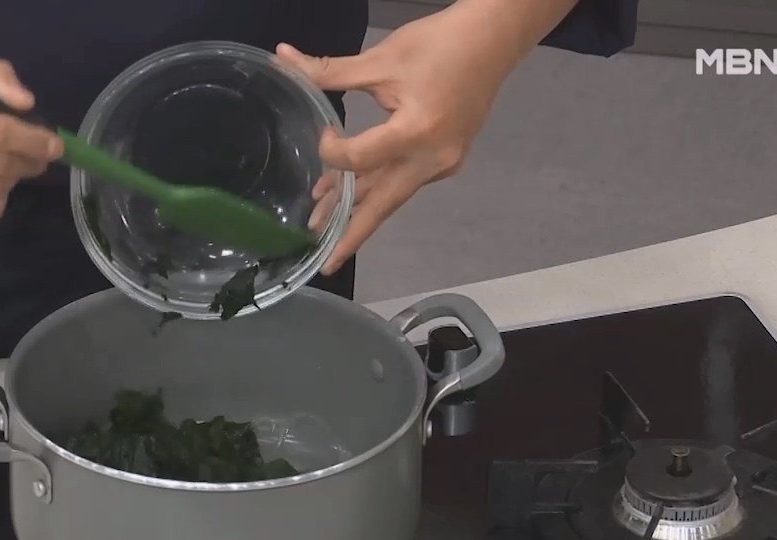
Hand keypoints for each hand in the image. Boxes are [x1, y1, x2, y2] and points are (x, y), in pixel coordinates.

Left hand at [278, 5, 524, 273]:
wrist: (494, 39)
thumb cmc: (439, 43)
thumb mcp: (381, 58)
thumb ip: (329, 70)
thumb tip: (282, 57)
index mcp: (416, 133)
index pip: (360, 160)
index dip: (332, 153)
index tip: (321, 133)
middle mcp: (431, 159)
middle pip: (382, 205)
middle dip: (349, 235)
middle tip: (323, 264)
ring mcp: (442, 164)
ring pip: (390, 194)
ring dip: (356, 208)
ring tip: (321, 226)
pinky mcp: (445, 160)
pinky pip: (403, 180)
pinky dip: (375, 186)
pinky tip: (350, 191)